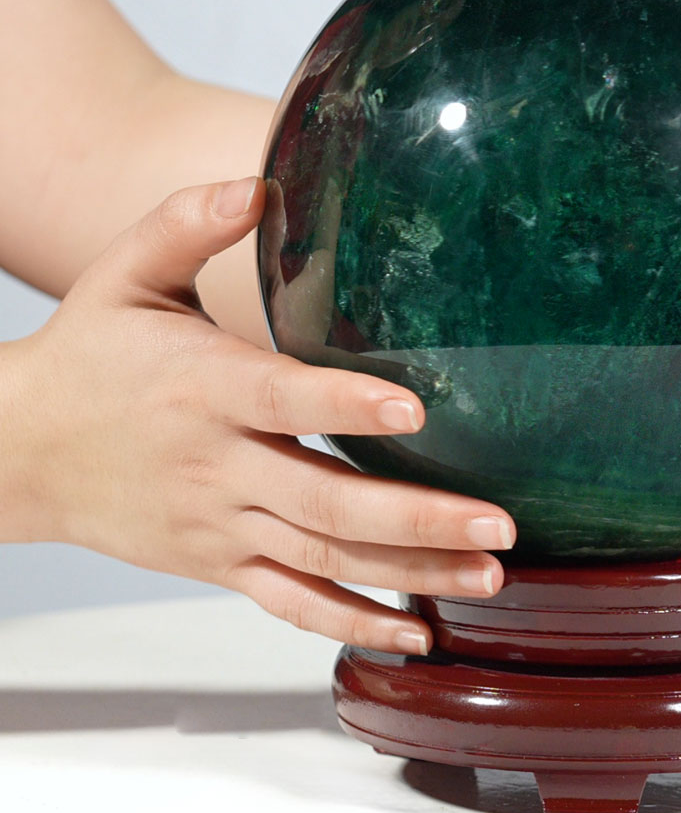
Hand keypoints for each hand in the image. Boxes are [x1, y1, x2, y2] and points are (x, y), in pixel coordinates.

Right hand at [1, 178, 515, 651]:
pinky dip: (354, 623)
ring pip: (324, 561)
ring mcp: (221, 525)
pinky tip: (417, 631)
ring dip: (411, 573)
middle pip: (325, 502)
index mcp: (202, 387)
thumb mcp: (122, 275)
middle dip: (419, 518)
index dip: (346, 405)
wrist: (20, 450)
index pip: (282, 397)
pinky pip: (292, 603)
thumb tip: (259, 181)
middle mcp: (217, 466)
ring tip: (490, 575)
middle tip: (500, 523)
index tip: (414, 409)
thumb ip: (187, 223)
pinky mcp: (220, 563)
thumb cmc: (88, 356)